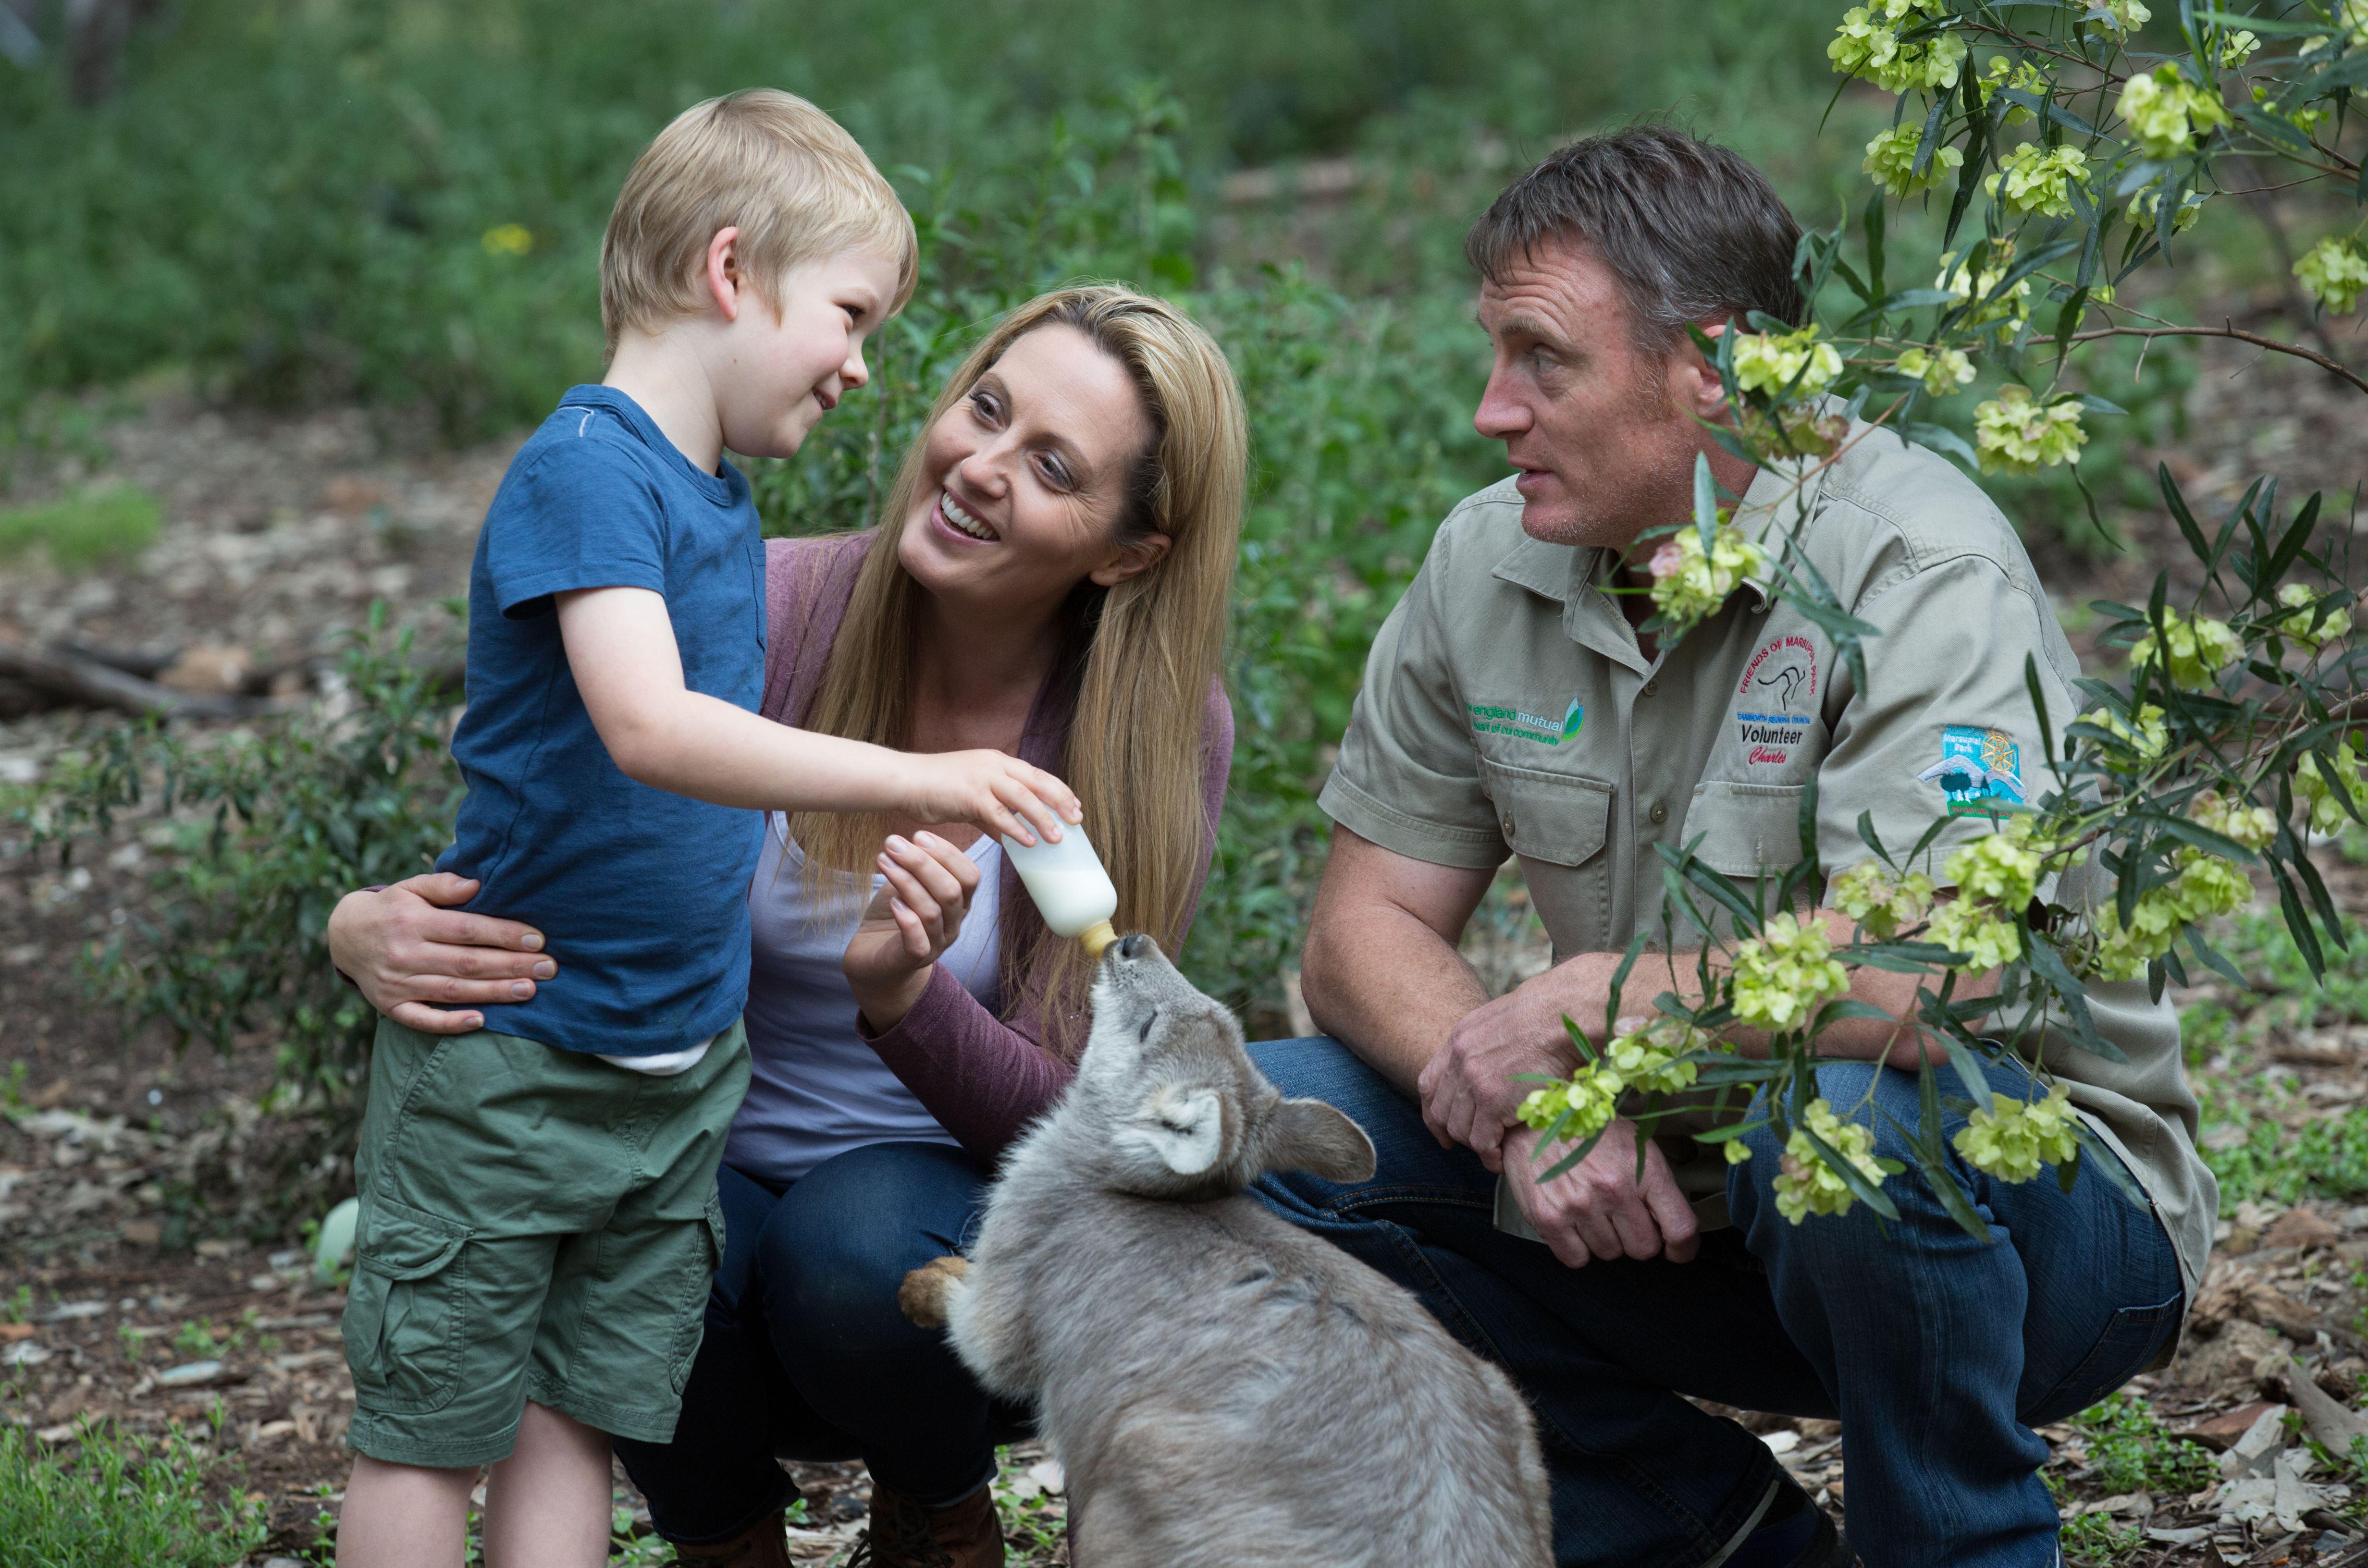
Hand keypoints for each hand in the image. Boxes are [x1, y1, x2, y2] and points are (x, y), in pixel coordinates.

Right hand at [325, 873, 555, 1033]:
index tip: (538, 939)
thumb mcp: (410, 887)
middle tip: (548, 968)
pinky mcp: (390, 1006)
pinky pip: (421, 1019)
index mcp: (413, 921)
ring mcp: (396, 983)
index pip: (467, 929)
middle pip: (466, 962)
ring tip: (529, 990)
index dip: (504, 934)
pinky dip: (450, 1023)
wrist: (343, 935)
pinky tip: (481, 1021)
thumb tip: (476, 885)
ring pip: (452, 991)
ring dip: (493, 993)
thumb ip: (442, 885)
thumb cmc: (392, 909)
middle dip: (510, 965)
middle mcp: (405, 953)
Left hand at [844, 833, 981, 1029]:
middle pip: (951, 890)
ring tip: (882, 860)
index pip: (970, 875)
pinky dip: (907, 920)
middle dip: (922, 862)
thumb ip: (918, 867)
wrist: (872, 962)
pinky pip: (918, 941)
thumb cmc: (893, 918)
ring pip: (932, 911)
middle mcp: (953, 924)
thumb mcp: (909, 886)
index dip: (947, 853)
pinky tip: (892, 902)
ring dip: (906, 881)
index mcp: (958, 903)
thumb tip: (916, 837)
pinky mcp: (912, 960)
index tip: (918, 835)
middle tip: (892, 843)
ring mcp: (936, 945)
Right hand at [901, 750, 1080, 848]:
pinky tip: (1028, 842)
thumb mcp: (971, 797)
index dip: (1058, 790)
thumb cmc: (935, 789)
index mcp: (997, 761)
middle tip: (1077, 819)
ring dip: (1043, 817)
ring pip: (1022, 797)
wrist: (904, 781)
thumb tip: (1010, 834)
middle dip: (1060, 801)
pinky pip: (998, 813)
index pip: (1036, 774)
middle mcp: (994, 765)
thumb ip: (992, 813)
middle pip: (1037, 781)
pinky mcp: (969, 794)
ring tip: (1057, 837)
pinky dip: (1015, 827)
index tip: (1075, 806)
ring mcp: (982, 777)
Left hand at [1417, 956, 1610, 1169]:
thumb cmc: (1549, 1015)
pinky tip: (1501, 1158)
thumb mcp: (1502, 1022)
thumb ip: (1486, 1044)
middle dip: (1454, 1133)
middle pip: (1441, 1110)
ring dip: (1476, 1145)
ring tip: (1494, 1151)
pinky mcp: (1495, 1101)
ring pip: (1459, 1129)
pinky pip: (1482, 1141)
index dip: (1433, 1110)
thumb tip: (1491, 1063)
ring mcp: (1475, 1081)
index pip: (1428, 1083)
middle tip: (1475, 1144)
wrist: (1566, 1013)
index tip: (1442, 1128)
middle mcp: (1460, 1061)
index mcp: (1459, 1039)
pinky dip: (1490, 1155)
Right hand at [1502, 1121, 1700, 1268]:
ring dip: (1605, 1238)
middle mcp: (1614, 1189)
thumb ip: (1656, 1186)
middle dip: (1637, 1237)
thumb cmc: (1592, 1134)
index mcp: (1644, 1169)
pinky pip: (1576, 1259)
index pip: (1680, 1229)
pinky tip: (1573, 1221)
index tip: (1677, 1251)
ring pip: (1610, 1253)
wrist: (1537, 1121)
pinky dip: (1577, 1247)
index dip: (1684, 1249)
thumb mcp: (1637, 1146)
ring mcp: (1580, 1206)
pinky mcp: (1548, 1218)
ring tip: (1592, 1209)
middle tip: (1622, 1217)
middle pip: (1644, 1249)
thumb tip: (1669, 1227)